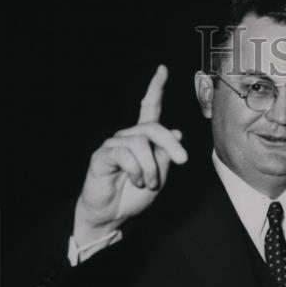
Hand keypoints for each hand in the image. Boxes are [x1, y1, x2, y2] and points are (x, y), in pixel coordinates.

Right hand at [73, 65, 187, 242]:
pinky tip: (135, 182)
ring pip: (141, 144)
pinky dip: (137, 171)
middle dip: (171, 144)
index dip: (155, 89)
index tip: (162, 69)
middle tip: (182, 160)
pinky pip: (125, 155)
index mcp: (142, 140)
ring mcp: (113, 145)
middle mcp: (127, 138)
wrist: (113, 216)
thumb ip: (165, 155)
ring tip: (147, 184)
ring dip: (151, 168)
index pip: (148, 109)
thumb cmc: (134, 197)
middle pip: (153, 128)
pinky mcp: (103, 156)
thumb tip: (176, 133)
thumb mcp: (159, 176)